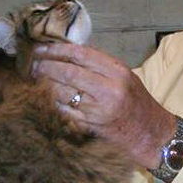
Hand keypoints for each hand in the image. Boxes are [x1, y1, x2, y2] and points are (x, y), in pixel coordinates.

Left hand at [33, 43, 176, 168]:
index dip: (57, 50)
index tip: (42, 48)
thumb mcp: (124, 77)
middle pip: (69, 73)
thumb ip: (100, 64)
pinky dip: (52, 103)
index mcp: (117, 72)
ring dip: (45, 86)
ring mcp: (97, 110)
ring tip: (35, 79)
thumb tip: (70, 49)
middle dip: (46, 67)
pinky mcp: (89, 126)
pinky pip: (64, 111)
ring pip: (62, 93)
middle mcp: (108, 89)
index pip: (81, 55)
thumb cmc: (136, 103)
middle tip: (32, 64)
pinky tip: (44, 98)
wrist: (149, 134)